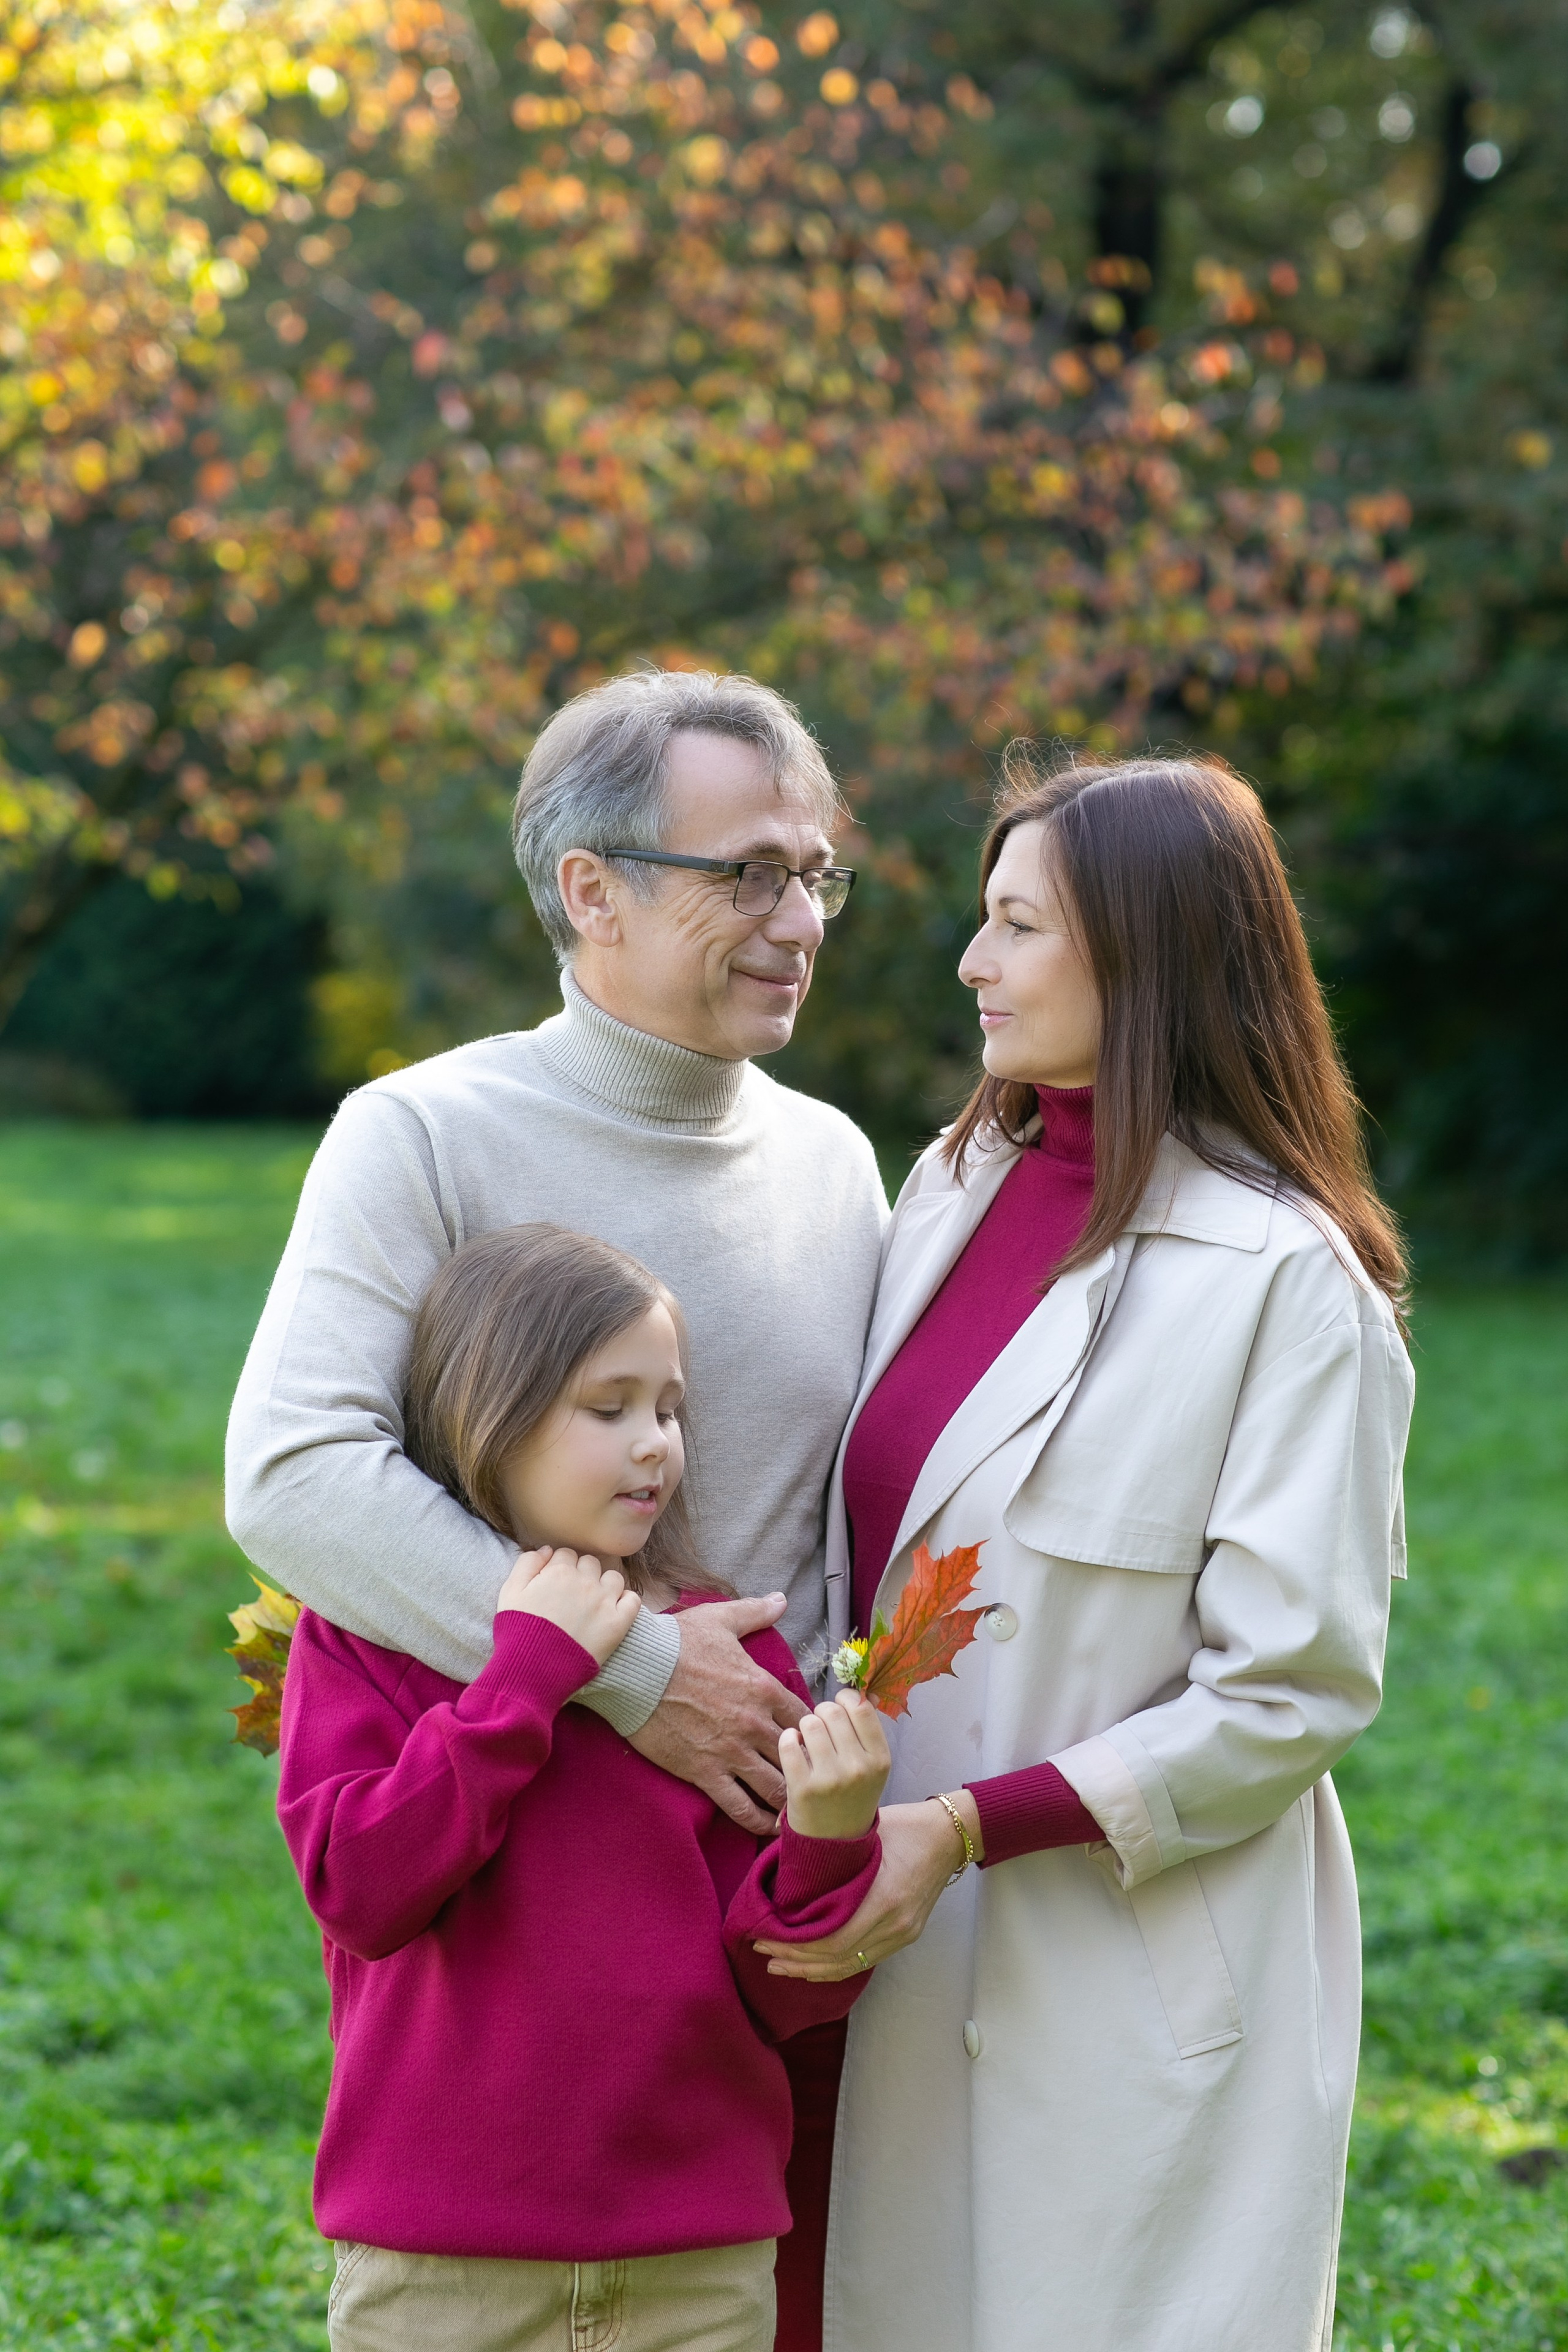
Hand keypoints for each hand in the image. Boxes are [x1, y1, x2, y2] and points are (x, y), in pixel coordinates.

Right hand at [497, 1546, 639, 1665]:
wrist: (533, 1670)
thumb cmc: (518, 1631)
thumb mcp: (509, 1592)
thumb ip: (527, 1563)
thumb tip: (547, 1550)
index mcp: (558, 1571)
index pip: (566, 1554)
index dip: (560, 1567)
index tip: (555, 1583)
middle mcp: (584, 1581)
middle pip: (590, 1563)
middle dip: (582, 1574)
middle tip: (572, 1595)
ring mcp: (604, 1601)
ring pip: (614, 1577)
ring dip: (605, 1585)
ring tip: (594, 1603)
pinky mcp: (618, 1623)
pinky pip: (633, 1600)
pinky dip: (626, 1601)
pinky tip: (614, 1611)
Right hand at [627, 1594, 806, 1835]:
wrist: (633, 1668)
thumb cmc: (676, 1641)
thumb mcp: (720, 1619)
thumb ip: (755, 1612)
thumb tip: (781, 1600)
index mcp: (763, 1687)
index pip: (806, 1718)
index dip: (815, 1732)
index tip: (814, 1741)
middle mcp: (754, 1722)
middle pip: (799, 1756)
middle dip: (809, 1768)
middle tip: (812, 1780)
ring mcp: (731, 1750)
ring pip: (777, 1787)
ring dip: (790, 1799)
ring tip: (798, 1809)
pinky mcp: (705, 1772)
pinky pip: (740, 1806)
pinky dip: (758, 1821)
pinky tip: (767, 1826)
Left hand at [753, 1791, 982, 1979]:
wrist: (950, 1836)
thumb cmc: (905, 1826)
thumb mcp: (864, 1829)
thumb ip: (826, 1845)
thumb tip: (779, 1840)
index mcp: (885, 1898)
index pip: (832, 1940)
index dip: (795, 1945)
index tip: (766, 1934)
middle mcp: (895, 1925)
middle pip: (838, 1959)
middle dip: (796, 1960)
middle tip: (763, 1949)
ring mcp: (903, 1934)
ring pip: (851, 1966)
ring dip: (813, 1969)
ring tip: (780, 1964)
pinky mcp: (905, 1936)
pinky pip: (865, 1960)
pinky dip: (836, 1966)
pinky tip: (813, 1965)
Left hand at [780, 1691, 890, 1840]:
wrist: (833, 1846)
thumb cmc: (852, 1798)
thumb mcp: (872, 1767)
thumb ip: (869, 1731)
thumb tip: (866, 1692)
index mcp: (880, 1759)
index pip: (861, 1707)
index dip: (845, 1700)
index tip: (839, 1709)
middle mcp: (858, 1767)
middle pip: (833, 1711)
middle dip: (822, 1713)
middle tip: (820, 1727)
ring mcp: (830, 1778)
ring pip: (810, 1723)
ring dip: (805, 1726)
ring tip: (807, 1741)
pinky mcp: (802, 1788)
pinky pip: (789, 1743)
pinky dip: (787, 1739)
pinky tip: (793, 1748)